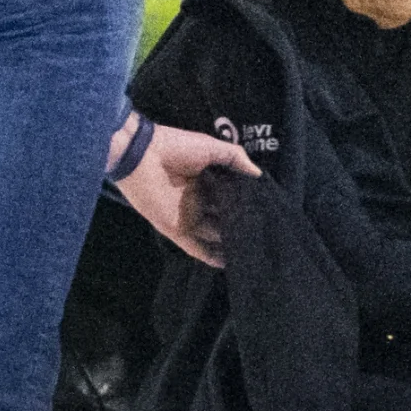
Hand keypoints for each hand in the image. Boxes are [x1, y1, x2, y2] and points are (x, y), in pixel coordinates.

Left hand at [116, 121, 255, 268]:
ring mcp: (188, 216)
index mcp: (207, 180)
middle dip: (241, 225)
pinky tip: (228, 263)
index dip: (247, 203)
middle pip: (224, 217)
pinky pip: (196, 248)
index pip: (231, 196)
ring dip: (229, 243)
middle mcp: (199, 200)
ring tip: (253, 251)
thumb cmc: (176, 148)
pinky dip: (210, 256)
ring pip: (213, 235)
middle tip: (264, 236)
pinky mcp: (176, 229)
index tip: (268, 211)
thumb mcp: (211, 147)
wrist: (143, 156)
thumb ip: (236, 158)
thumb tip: (259, 175)